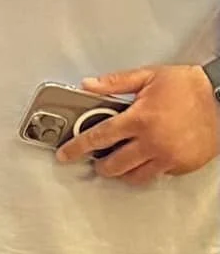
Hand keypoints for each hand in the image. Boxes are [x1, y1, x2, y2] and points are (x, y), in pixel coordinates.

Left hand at [61, 66, 219, 185]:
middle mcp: (153, 142)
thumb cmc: (189, 86)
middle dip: (100, 164)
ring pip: (136, 177)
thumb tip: (87, 85)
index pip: (98, 138)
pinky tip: (147, 157)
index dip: (77, 148)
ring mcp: (169, 157)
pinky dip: (148, 169)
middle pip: (114, 165)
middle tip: (96, 159)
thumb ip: (114, 82)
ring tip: (119, 161)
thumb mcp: (148, 76)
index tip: (65, 155)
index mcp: (139, 119)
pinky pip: (159, 175)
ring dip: (123, 172)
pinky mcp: (183, 166)